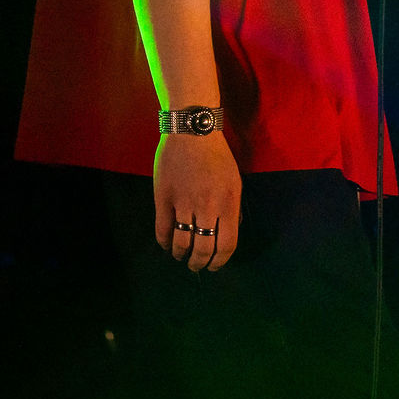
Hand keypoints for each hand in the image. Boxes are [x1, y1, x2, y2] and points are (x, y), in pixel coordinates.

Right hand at [153, 131, 241, 270]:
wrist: (192, 132)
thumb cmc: (216, 156)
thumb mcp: (234, 181)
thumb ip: (233, 209)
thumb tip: (231, 231)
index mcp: (228, 204)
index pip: (227, 245)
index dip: (220, 261)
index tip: (214, 266)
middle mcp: (207, 207)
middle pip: (204, 248)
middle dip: (199, 263)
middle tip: (195, 266)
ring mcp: (184, 203)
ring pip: (182, 242)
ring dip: (181, 255)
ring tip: (181, 256)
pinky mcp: (164, 197)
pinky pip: (163, 229)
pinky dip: (164, 242)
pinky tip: (167, 244)